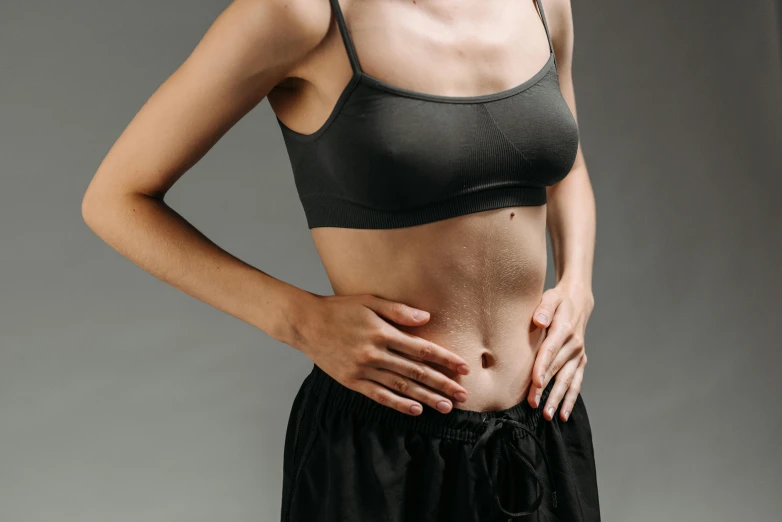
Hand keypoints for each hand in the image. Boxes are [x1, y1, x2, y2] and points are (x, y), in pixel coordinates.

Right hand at [290, 293, 470, 415]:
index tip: (462, 368)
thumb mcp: (369, 301)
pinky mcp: (352, 381)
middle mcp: (374, 353)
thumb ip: (398, 311)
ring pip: (400, 386)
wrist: (306, 323)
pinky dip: (398, 404)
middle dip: (442, 383)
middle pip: (415, 371)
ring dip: (425, 397)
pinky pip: (378, 395)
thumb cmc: (340, 308)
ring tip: (445, 406)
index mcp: (382, 332)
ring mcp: (362, 369)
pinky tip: (415, 409)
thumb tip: (426, 318)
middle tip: (463, 395)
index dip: (444, 359)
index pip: (421, 348)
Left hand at [527, 283, 593, 421]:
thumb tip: (538, 321)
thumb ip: (543, 308)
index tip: (535, 382)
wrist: (578, 301)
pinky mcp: (580, 361)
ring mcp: (578, 355)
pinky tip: (563, 414)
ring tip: (548, 415)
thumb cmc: (558, 300)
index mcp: (564, 330)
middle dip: (545, 389)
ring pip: (567, 380)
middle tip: (533, 405)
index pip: (550, 351)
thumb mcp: (550, 297)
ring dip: (558, 399)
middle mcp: (574, 345)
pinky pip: (576, 383)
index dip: (543, 367)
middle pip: (556, 370)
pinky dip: (570, 399)